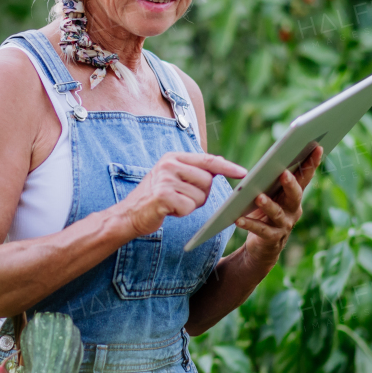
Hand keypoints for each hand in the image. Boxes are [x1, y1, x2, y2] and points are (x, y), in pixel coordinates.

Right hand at [119, 152, 247, 238]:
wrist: (128, 214)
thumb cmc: (155, 198)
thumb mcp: (173, 177)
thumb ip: (194, 170)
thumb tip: (221, 164)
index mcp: (174, 157)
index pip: (208, 160)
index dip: (227, 167)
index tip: (243, 173)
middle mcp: (169, 164)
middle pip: (207, 181)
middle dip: (200, 195)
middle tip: (182, 198)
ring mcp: (165, 179)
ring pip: (199, 196)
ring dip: (190, 205)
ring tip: (173, 204)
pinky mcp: (162, 195)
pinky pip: (188, 207)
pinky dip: (181, 213)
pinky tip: (168, 211)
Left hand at [235, 144, 323, 265]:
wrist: (263, 246)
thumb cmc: (265, 212)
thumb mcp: (269, 193)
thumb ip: (271, 177)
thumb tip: (270, 157)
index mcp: (294, 195)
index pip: (305, 176)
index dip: (312, 162)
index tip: (318, 146)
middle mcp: (293, 209)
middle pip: (295, 194)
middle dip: (291, 183)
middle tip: (284, 173)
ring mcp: (284, 225)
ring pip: (277, 213)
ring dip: (268, 204)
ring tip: (258, 197)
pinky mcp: (272, 238)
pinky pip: (261, 230)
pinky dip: (250, 224)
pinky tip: (238, 219)